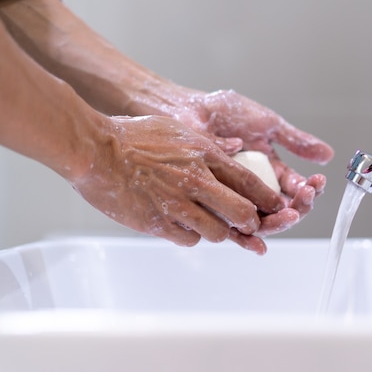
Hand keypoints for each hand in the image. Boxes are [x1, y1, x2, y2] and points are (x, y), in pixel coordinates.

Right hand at [70, 115, 285, 253]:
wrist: (95, 150)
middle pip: (242, 213)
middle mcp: (196, 181)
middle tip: (249, 227)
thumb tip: (234, 151)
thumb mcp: (179, 131)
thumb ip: (209, 145)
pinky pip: (189, 240)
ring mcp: (177, 204)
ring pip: (217, 233)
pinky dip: (191, 236)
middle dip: (250, 224)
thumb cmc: (134, 137)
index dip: (267, 199)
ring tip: (207, 222)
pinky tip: (182, 226)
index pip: (249, 182)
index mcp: (204, 155)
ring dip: (218, 231)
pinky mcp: (158, 223)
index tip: (276, 208)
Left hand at [174, 89, 333, 235]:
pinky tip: (259, 244)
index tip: (316, 183)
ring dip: (281, 222)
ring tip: (292, 213)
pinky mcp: (216, 204)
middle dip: (300, 207)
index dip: (309, 190)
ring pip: (263, 221)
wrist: (191, 109)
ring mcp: (237, 196)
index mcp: (270, 169)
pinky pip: (232, 228)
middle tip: (306, 197)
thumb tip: (329, 155)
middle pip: (283, 209)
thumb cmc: (225, 112)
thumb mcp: (269, 125)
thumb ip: (297, 142)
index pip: (295, 189)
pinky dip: (246, 239)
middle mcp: (255, 187)